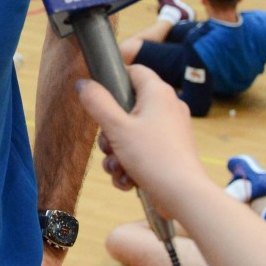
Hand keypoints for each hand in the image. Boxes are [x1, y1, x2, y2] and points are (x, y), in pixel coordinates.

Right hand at [75, 64, 214, 220]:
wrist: (182, 194)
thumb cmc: (152, 157)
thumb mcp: (116, 128)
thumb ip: (97, 102)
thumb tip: (83, 83)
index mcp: (158, 93)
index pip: (134, 71)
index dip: (113, 80)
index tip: (99, 98)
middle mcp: (167, 107)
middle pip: (127, 107)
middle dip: (110, 131)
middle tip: (108, 146)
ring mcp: (171, 130)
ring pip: (132, 133)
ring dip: (117, 153)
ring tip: (117, 169)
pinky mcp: (171, 150)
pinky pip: (143, 149)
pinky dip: (131, 164)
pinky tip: (127, 180)